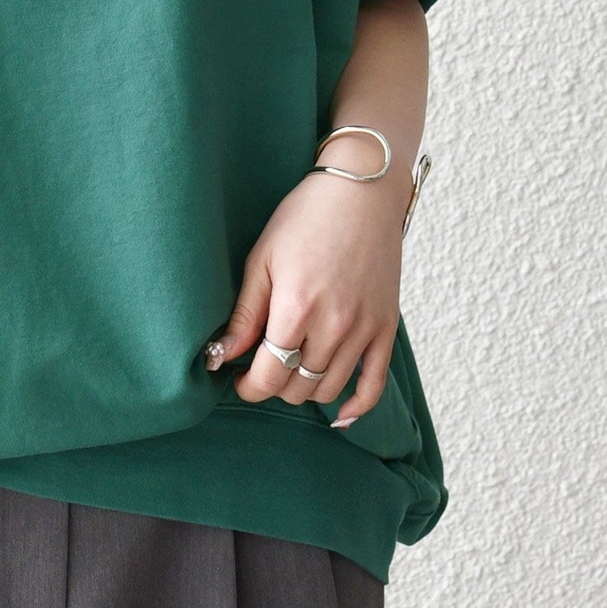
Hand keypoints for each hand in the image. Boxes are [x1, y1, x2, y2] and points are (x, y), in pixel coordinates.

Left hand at [210, 169, 407, 425]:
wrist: (360, 193)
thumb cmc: (304, 218)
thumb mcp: (261, 258)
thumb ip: (244, 314)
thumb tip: (220, 356)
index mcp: (297, 308)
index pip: (269, 374)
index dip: (248, 385)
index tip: (238, 378)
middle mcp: (334, 326)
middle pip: (297, 386)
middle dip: (273, 384)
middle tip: (261, 367)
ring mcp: (365, 330)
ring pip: (328, 390)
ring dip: (304, 390)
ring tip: (289, 369)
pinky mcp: (387, 328)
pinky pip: (374, 384)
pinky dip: (357, 406)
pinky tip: (339, 414)